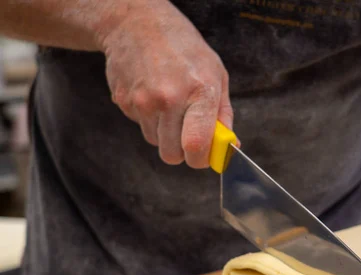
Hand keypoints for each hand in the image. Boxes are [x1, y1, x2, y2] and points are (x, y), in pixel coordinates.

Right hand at [100, 4, 232, 167]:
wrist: (136, 22)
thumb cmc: (183, 48)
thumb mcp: (216, 74)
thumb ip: (223, 114)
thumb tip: (229, 145)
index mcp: (199, 92)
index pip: (197, 146)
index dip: (201, 160)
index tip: (204, 156)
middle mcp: (169, 98)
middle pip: (172, 155)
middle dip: (181, 151)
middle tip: (187, 134)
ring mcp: (143, 101)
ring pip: (155, 142)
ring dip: (164, 133)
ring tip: (169, 104)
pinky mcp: (123, 101)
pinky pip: (140, 126)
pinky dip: (148, 118)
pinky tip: (151, 93)